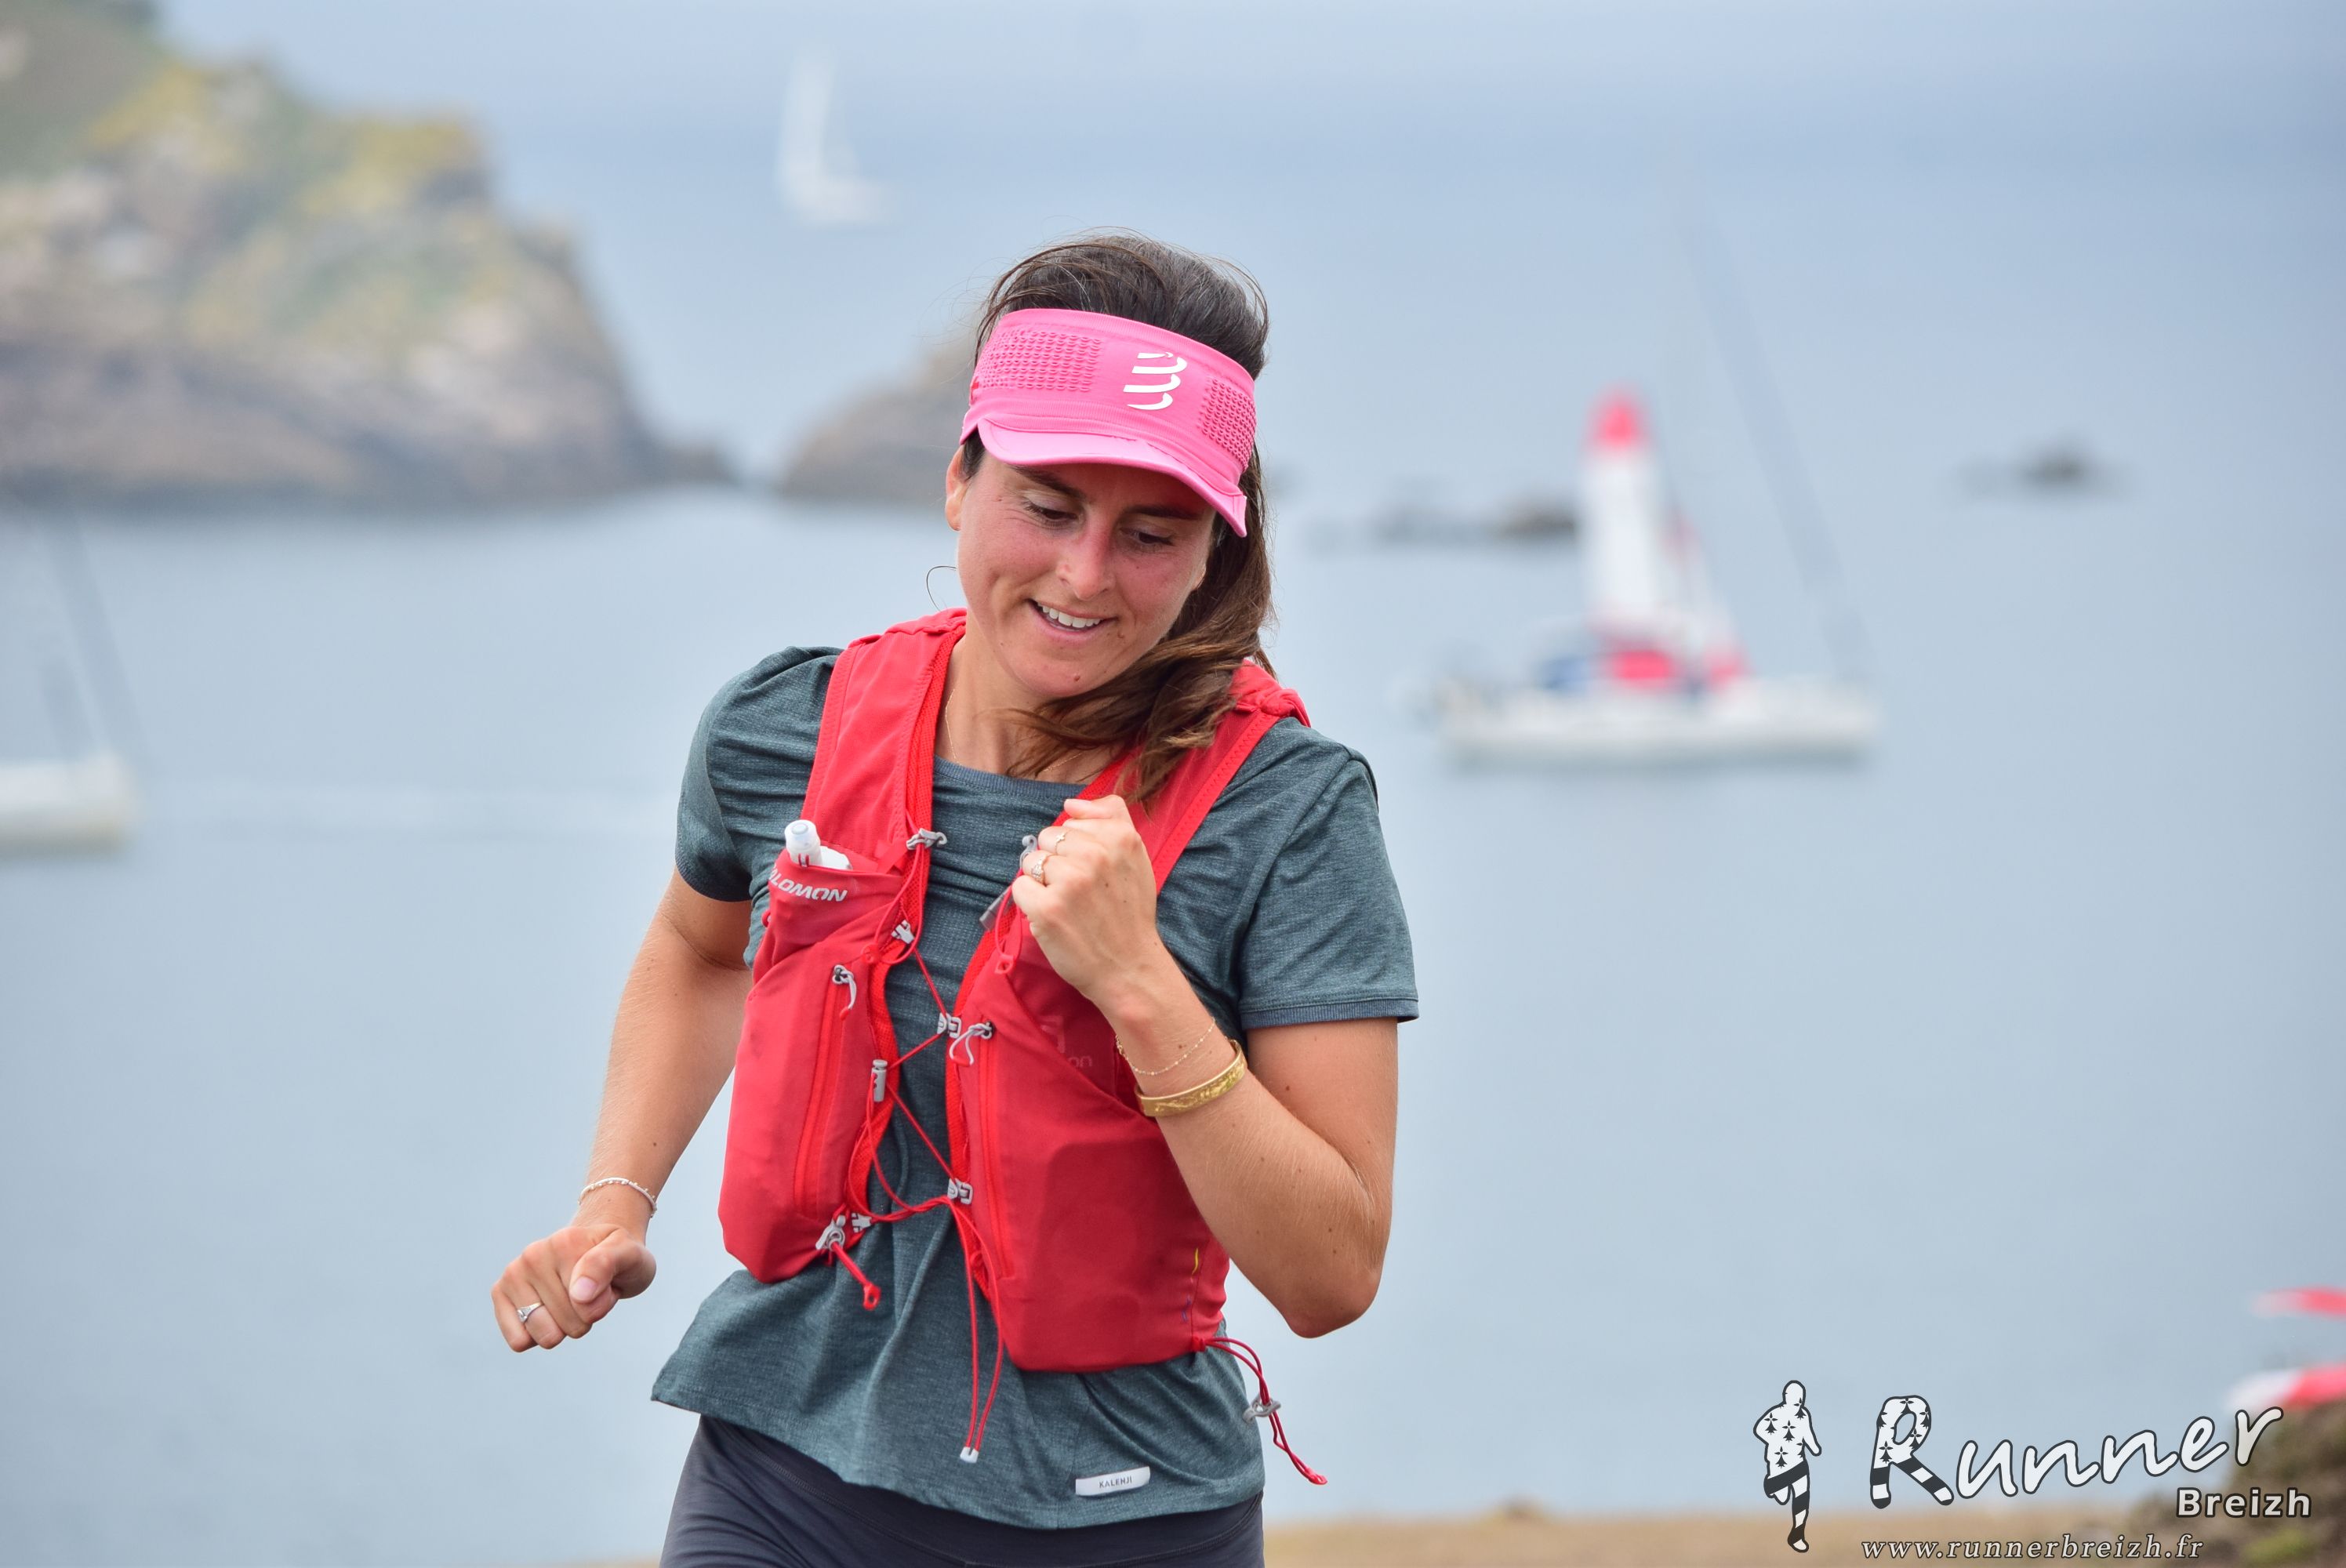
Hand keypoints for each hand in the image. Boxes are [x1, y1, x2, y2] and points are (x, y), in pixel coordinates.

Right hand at [490, 1222, 655, 1350]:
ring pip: (544, 1335)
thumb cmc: (619, 1258)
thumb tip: (579, 1294)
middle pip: (566, 1325)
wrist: (600, 1248)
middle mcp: (533, 1254)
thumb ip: (607, 1265)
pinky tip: (548, 1313)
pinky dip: (537, 1337)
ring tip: (572, 1300)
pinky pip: (518, 1340)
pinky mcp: (500, 1292)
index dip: (603, 1304)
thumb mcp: (632, 1256)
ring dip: (563, 1328)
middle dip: (584, 1316)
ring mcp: (514, 1273)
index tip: (607, 1284)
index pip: (587, 1308)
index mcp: (565, 1243)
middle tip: (590, 1292)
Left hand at [1007, 793, 1170, 1007]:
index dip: (1076, 848)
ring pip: (1031, 860)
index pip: (1071, 821)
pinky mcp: (1047, 907)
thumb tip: (1071, 803)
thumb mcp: (1135, 857)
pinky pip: (1020, 887)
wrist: (1129, 968)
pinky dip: (1030, 903)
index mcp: (1120, 837)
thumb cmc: (1128, 914)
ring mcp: (1070, 880)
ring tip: (1067, 904)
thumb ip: (1112, 818)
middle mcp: (1095, 854)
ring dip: (1042, 882)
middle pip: (1048, 837)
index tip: (1094, 873)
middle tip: (1080, 892)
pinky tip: (1053, 917)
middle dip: (1057, 861)